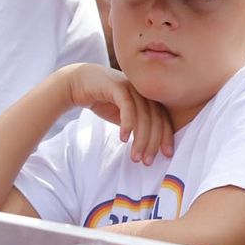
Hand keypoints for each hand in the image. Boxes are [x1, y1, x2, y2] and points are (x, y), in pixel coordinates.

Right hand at [57, 64, 173, 164]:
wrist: (78, 83)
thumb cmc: (103, 100)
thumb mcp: (123, 116)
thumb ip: (137, 125)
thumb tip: (149, 145)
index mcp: (149, 98)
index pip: (164, 119)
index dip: (166, 137)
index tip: (167, 155)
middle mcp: (144, 91)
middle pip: (156, 118)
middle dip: (153, 142)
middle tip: (147, 161)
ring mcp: (132, 87)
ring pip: (143, 115)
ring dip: (140, 139)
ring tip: (135, 156)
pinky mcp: (117, 86)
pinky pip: (127, 106)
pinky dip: (128, 124)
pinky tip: (123, 139)